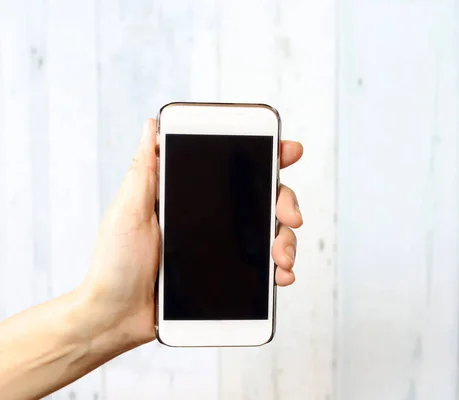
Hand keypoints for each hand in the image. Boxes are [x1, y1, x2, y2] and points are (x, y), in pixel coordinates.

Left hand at [80, 119, 302, 347]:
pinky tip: (282, 277)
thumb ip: (145, 171)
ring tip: (283, 259)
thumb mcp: (128, 211)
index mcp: (193, 197)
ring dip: (286, 242)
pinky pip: (263, 269)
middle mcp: (214, 218)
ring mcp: (224, 248)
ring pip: (270, 234)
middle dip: (286, 204)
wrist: (116, 315)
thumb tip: (152, 125)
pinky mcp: (229, 276)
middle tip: (291, 217)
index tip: (288, 152)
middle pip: (264, 200)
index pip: (234, 170)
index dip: (265, 157)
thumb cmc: (116, 262)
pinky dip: (279, 271)